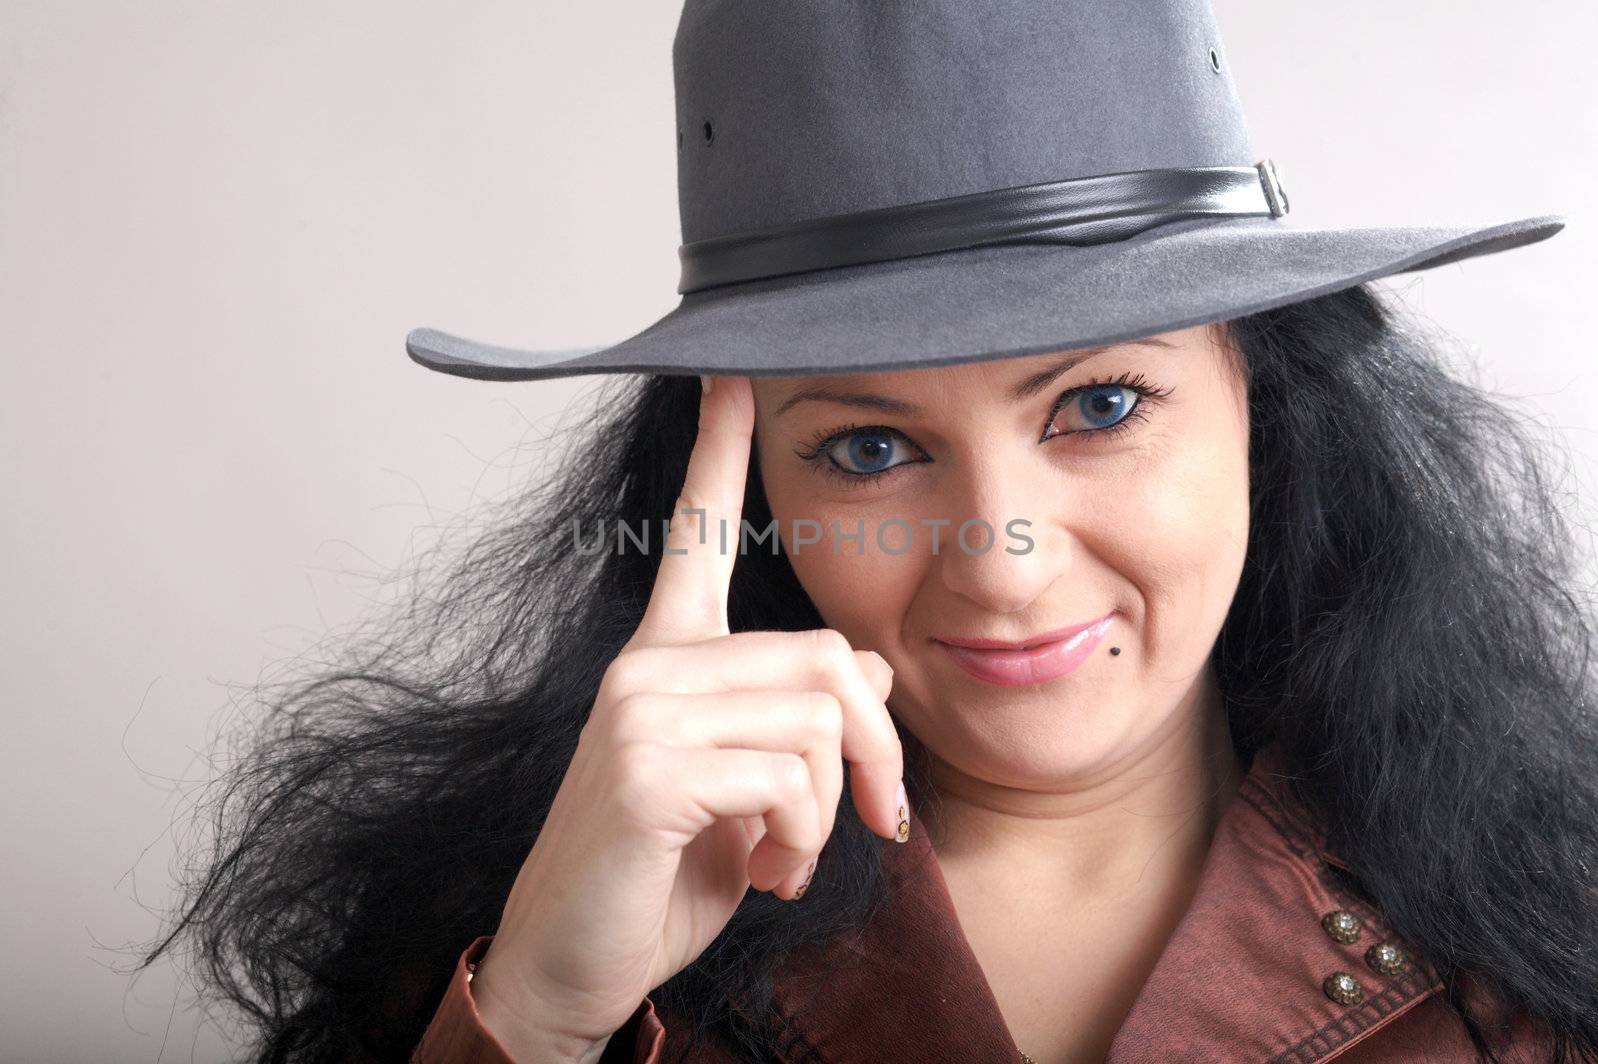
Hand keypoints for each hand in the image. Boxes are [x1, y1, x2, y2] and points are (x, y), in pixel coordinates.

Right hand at [470, 374, 905, 1061]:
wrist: (570, 962)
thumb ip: (795, 725)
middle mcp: (647, 666)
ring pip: (816, 721)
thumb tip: (873, 671)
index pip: (693, 536)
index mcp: (664, 659)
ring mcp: (640, 710)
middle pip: (827, 659)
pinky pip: (788, 777)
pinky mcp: (647, 767)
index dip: (715, 450)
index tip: (728, 369)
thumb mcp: (748, 794)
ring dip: (830, 813)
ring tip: (789, 859)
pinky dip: (803, 840)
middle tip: (877, 821)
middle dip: (878, 754)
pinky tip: (766, 875)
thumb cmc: (658, 875)